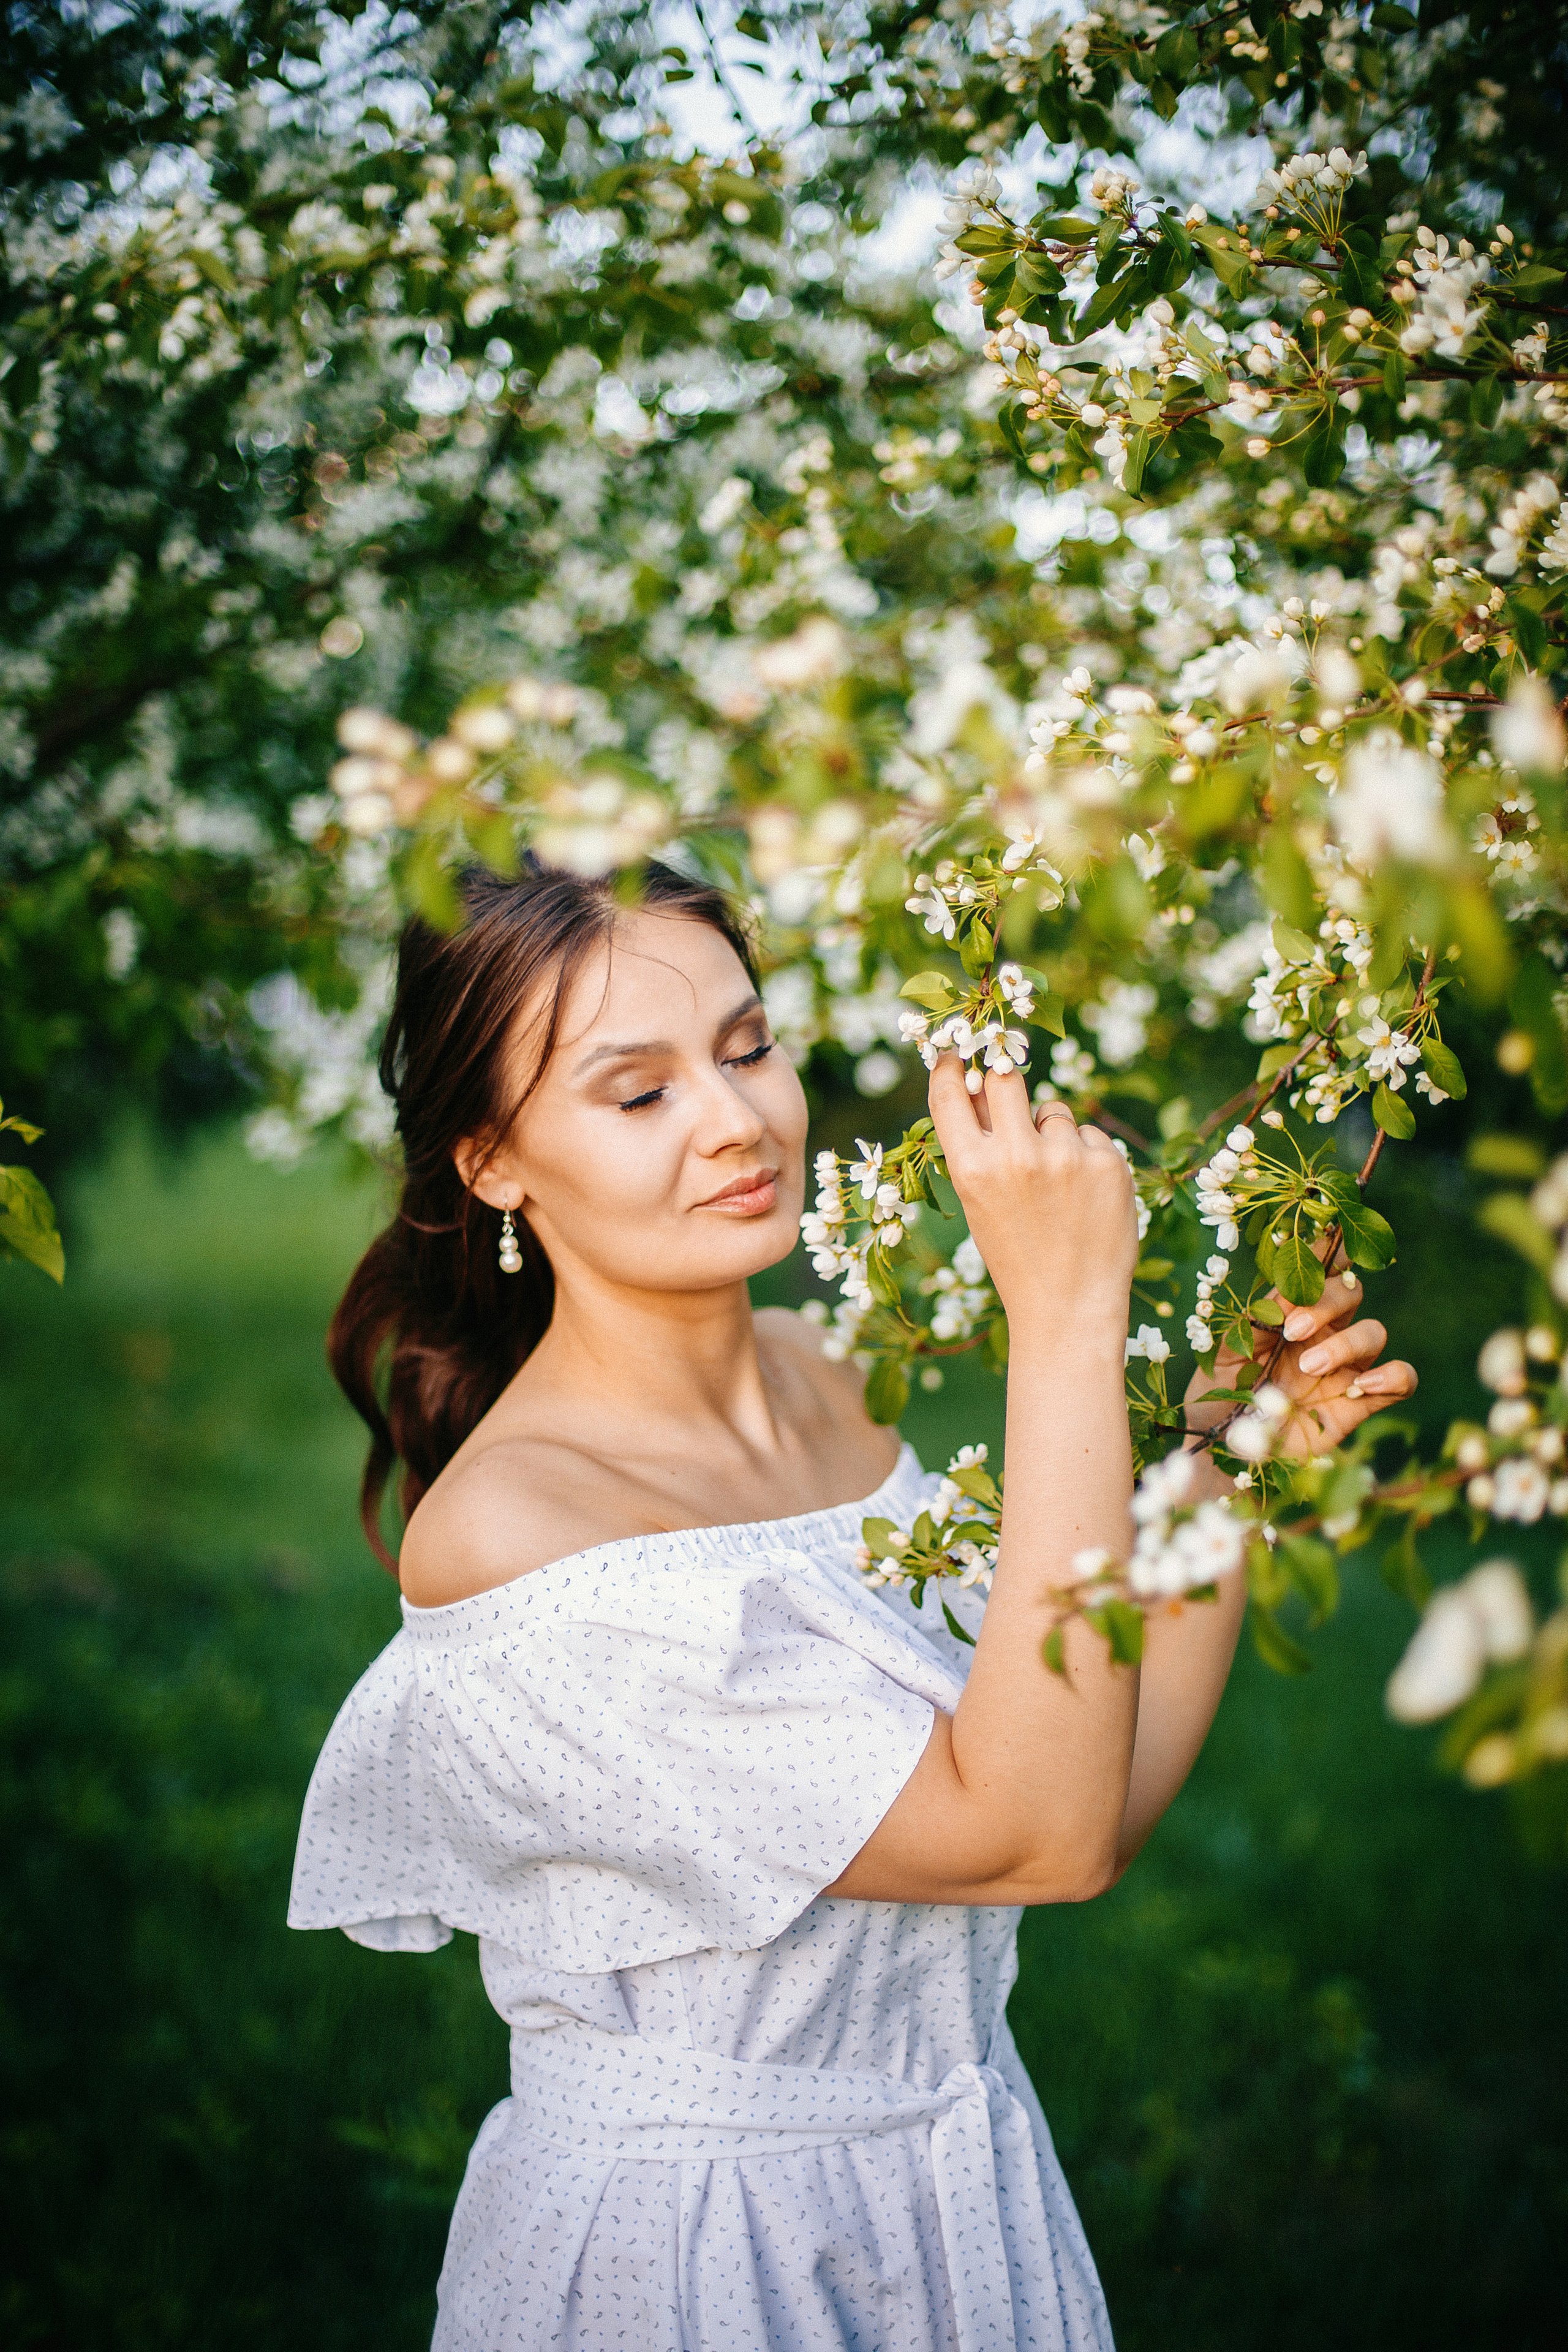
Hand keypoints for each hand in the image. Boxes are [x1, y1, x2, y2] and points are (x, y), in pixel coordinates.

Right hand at [927, 1056, 1138, 1335]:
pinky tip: (1084, 1195)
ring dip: (1052, 1133)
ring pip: (1053, 1111)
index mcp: (971, 1170)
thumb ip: (978, 1146)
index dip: (951, 1063)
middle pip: (1004, 1077)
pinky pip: (1088, 1135)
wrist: (1069, 1307)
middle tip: (1010, 1091)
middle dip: (1004, 1080)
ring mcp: (1065, 1156)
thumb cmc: (1017, 1256)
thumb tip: (976, 1081)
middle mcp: (1015, 1156)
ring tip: (1056, 1185)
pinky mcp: (1106, 1161)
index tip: (958, 1050)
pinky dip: (1085, 1156)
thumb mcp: (979, 1203)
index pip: (950, 1092)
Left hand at [1183, 1260, 1416, 1459]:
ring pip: (1375, 1332)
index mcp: (1289, 1313)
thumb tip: (1284, 1298)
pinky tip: (1360, 1386)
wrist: (1223, 1452)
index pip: (1318, 1272)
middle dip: (1326, 1303)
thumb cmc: (1219, 1396)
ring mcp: (1344, 1368)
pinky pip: (1402, 1379)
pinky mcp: (1359, 1404)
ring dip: (1346, 1344)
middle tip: (1293, 1331)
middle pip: (1351, 1293)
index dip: (1322, 1255)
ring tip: (1308, 1366)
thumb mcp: (1222, 1355)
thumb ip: (1251, 1324)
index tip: (1307, 1258)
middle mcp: (1323, 1334)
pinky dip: (1393, 1376)